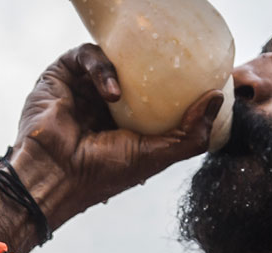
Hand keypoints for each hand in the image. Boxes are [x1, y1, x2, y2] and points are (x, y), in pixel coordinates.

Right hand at [12, 43, 225, 228]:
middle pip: (133, 70)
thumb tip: (217, 97)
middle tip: (173, 65)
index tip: (197, 79)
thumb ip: (192, 134)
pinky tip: (111, 92)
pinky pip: (85, 55)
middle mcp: (102, 103)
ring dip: (123, 70)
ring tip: (122, 95)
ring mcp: (81, 87)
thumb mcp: (157, 156)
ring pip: (111, 58)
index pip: (153, 94)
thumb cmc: (102, 173)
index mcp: (125, 122)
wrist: (54, 176)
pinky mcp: (59, 75)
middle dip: (152, 65)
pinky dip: (101, 67)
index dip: (174, 85)